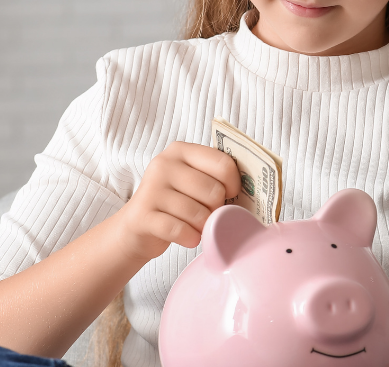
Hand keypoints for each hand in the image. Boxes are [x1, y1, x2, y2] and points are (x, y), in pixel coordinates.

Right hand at [112, 140, 241, 262]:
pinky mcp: (143, 216)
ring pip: (198, 213)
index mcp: (181, 151)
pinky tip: (188, 237)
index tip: (231, 194)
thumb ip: (215, 177)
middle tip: (209, 214)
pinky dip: (190, 238)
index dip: (235, 184)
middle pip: (214, 191)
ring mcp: (151, 189)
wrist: (136, 229)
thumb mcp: (192, 182)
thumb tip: (252, 190)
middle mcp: (164, 164)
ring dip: (203, 226)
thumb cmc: (175, 204)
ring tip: (197, 226)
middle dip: (217, 209)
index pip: (223, 163)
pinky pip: (181, 230)